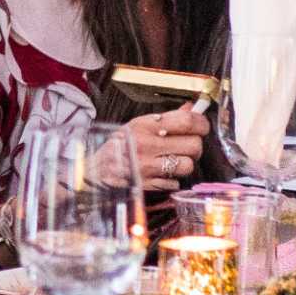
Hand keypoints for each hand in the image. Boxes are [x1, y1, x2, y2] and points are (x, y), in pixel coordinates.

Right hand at [98, 104, 212, 195]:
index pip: (188, 121)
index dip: (202, 124)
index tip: (202, 126)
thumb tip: (191, 109)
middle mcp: (147, 145)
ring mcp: (148, 167)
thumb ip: (166, 118)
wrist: (93, 171)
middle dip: (194, 147)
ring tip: (173, 161)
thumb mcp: (137, 125)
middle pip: (194, 145)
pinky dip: (171, 179)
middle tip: (186, 146)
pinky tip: (161, 173)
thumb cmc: (116, 147)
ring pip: (187, 166)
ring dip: (184, 164)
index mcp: (145, 126)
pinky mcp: (148, 185)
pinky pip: (174, 182)